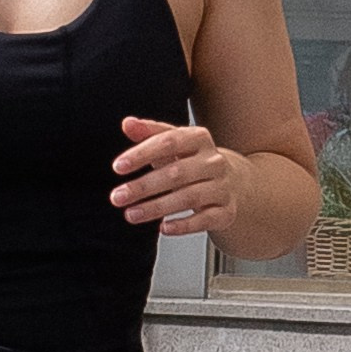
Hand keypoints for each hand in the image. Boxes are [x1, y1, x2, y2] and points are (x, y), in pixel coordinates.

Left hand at [112, 114, 242, 236]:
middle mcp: (213, 161)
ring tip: (131, 214)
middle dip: (144, 186)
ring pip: (189, 197)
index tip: (118, 166)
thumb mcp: (172, 144)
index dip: (142, 153)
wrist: (233, 183)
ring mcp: (222, 187)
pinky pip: (206, 219)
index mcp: (199, 139)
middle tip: (118, 197)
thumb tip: (128, 123)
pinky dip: (184, 225)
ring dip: (157, 207)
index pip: (169, 141)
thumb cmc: (193, 162)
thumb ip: (149, 133)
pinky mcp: (226, 211)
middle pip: (176, 173)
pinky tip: (164, 228)